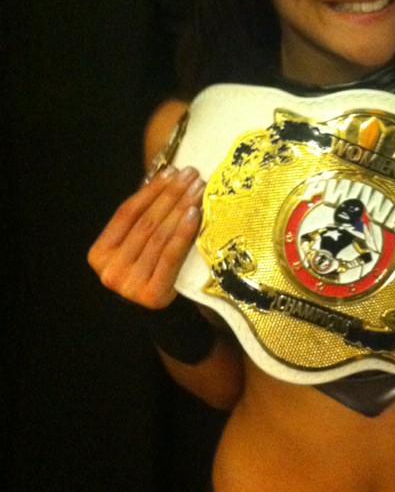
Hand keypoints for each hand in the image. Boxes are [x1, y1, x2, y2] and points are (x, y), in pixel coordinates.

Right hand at [88, 165, 204, 308]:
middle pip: (145, 223)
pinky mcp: (152, 295)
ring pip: (159, 236)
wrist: (165, 320)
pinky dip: (183, 232)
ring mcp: (129, 285)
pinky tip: (195, 213)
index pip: (126, 213)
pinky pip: (170, 255)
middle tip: (191, 175)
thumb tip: (166, 175)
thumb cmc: (152, 273)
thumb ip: (143, 218)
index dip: (150, 190)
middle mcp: (109, 271)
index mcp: (98, 255)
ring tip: (197, 188)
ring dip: (180, 208)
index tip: (171, 171)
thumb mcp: (138, 246)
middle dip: (170, 195)